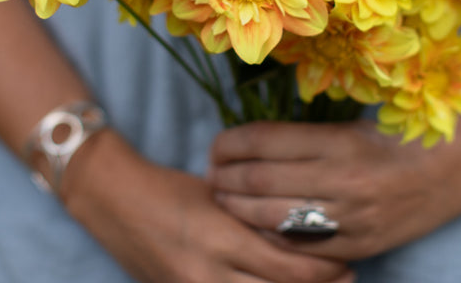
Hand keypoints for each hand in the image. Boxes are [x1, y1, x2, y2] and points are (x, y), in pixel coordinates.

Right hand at [62, 129, 354, 282]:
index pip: (285, 264)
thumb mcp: (216, 195)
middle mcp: (208, 273)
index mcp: (220, 237)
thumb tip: (296, 226)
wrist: (114, 200)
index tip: (345, 257)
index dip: (321, 266)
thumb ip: (252, 216)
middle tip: (346, 275)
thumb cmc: (170, 187)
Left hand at [208, 118, 460, 261]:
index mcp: (342, 142)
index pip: (266, 141)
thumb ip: (311, 134)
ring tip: (221, 198)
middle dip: (226, 178)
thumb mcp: (360, 120)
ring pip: (275, 219)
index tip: (216, 144)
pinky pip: (302, 248)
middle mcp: (343, 182)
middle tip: (209, 173)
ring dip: (239, 209)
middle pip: (262, 180)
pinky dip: (271, 237)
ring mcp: (351, 220)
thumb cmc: (409, 132)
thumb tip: (257, 140)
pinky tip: (254, 227)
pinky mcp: (360, 246)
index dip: (232, 143)